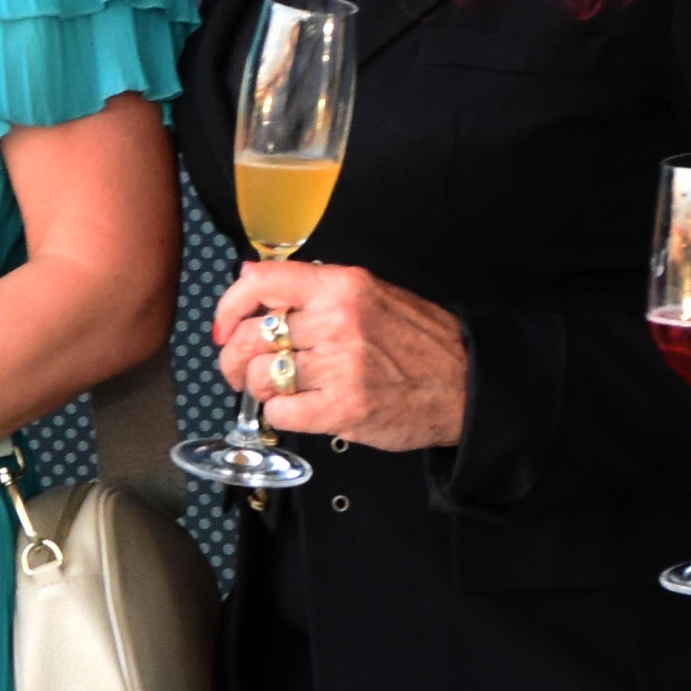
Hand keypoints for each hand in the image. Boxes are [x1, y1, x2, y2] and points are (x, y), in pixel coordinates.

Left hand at [210, 260, 466, 450]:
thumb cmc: (421, 342)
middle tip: (240, 370)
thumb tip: (252, 276)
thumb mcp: (372, 293)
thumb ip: (313, 288)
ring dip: (258, 389)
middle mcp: (338, 321)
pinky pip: (280, 412)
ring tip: (272, 391)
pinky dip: (278, 415)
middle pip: (250, 337)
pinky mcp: (343, 409)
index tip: (224, 326)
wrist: (466, 384)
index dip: (228, 306)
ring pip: (261, 376)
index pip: (260, 282)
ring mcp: (340, 366)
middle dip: (233, 359)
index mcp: (342, 286)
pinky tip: (295, 409)